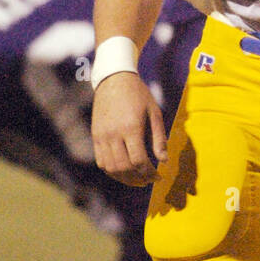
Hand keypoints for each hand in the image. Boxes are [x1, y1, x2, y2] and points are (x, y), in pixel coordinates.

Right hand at [92, 71, 167, 185]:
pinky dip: (112, 171)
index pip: (138, 161)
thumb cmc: (139, 95)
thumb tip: (164, 161)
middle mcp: (113, 134)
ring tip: (138, 180)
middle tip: (149, 181)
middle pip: (124, 167)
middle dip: (138, 179)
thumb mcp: (154, 113)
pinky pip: (101, 162)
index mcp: (130, 127)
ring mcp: (102, 136)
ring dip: (125, 179)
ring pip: (111, 168)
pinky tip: (124, 172)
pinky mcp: (95, 136)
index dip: (150, 173)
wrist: (114, 80)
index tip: (158, 177)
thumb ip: (159, 138)